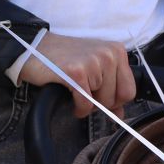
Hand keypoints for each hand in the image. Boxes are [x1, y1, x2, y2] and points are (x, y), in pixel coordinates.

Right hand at [20, 33, 134, 118]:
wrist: (34, 49)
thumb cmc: (64, 59)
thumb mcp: (93, 69)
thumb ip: (110, 89)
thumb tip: (121, 114)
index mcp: (117, 51)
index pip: (129, 90)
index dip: (115, 100)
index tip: (100, 97)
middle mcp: (109, 54)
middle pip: (117, 99)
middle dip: (100, 104)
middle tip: (85, 94)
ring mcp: (93, 62)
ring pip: (102, 103)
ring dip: (88, 105)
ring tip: (75, 91)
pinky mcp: (77, 72)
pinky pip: (86, 104)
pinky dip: (78, 108)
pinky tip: (70, 98)